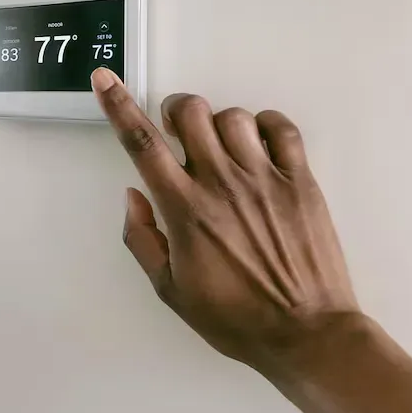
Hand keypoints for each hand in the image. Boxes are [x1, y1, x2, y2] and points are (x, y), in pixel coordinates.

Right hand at [90, 67, 359, 369]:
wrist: (306, 332)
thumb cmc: (235, 317)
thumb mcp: (169, 289)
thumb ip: (142, 238)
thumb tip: (133, 195)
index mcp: (184, 210)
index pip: (142, 143)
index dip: (118, 105)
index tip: (105, 80)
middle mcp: (222, 184)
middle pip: (190, 112)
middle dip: (174, 110)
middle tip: (176, 130)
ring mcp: (265, 178)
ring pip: (233, 116)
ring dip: (217, 123)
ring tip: (220, 148)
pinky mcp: (301, 180)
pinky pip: (282, 128)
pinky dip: (265, 125)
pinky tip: (257, 145)